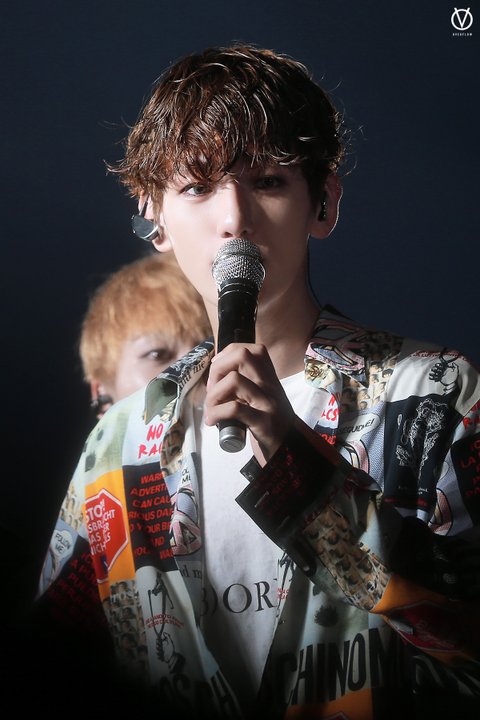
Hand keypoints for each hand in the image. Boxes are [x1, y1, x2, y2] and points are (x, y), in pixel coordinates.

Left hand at [204, 343, 294, 464]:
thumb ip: (247, 385)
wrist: (291, 452)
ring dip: (214, 394)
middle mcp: (270, 386)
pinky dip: (216, 413)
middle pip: (243, 355)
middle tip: (212, 389)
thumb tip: (215, 377)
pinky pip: (235, 409)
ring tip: (211, 409)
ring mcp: (268, 403)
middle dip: (218, 368)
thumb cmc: (271, 425)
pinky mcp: (263, 423)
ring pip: (234, 380)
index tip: (218, 370)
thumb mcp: (263, 399)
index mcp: (270, 379)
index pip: (253, 349)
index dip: (228, 353)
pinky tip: (212, 421)